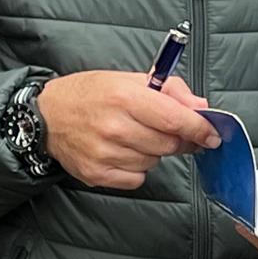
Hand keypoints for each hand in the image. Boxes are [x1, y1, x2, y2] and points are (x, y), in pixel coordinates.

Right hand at [36, 71, 219, 189]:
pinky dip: (135, 168)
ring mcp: (104, 153)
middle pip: (168, 144)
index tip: (212, 134)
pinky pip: (136, 178)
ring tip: (132, 137)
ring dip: (152, 152)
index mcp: (124, 97)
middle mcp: (114, 127)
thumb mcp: (127, 80)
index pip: (176, 120)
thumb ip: (170, 90)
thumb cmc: (88, 95)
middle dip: (177, 139)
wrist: (45, 117)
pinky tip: (120, 152)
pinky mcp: (96, 174)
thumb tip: (200, 108)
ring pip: (153, 162)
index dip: (200, 129)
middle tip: (167, 131)